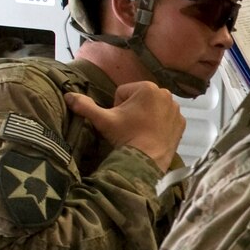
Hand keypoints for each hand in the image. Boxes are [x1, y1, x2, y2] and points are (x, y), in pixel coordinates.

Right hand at [68, 81, 185, 172]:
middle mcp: (166, 94)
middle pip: (139, 99)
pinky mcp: (182, 123)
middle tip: (129, 127)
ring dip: (146, 116)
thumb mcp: (103, 120)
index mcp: (147, 88)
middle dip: (132, 110)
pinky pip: (166, 118)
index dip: (116, 107)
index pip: (123, 92)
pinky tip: (152, 135)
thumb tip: (68, 95)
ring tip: (140, 132)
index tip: (120, 120)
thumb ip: (85, 106)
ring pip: (153, 108)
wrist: (147, 161)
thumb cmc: (125, 136)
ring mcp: (176, 109)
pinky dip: (159, 125)